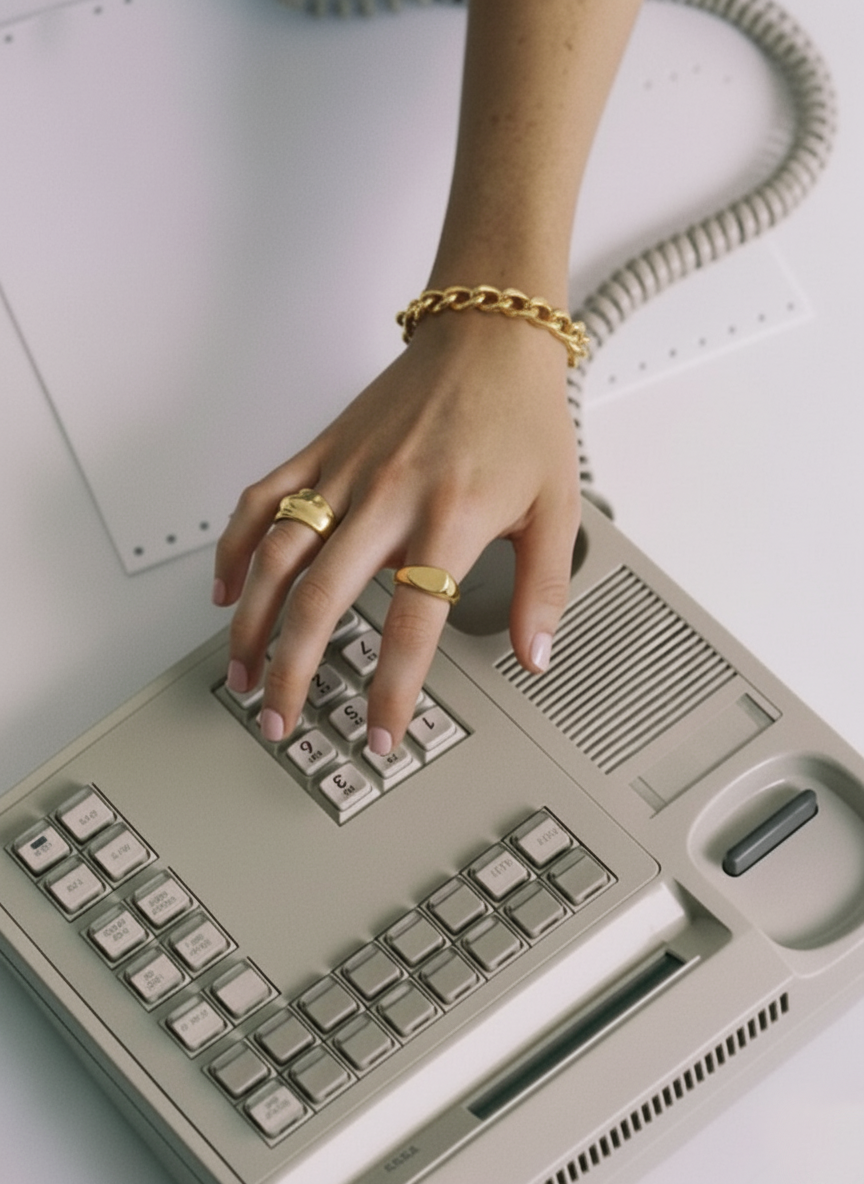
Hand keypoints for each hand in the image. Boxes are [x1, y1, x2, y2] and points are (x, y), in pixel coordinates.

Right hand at [212, 311, 580, 752]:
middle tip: (281, 720)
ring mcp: (346, 472)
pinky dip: (234, 546)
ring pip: (276, 556)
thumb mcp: (558, 507)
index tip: (381, 735)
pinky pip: (262, 500)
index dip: (392, 692)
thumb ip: (546, 588)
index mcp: (450, 518)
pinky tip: (225, 589)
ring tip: (242, 674)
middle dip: (293, 673)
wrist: (489, 336)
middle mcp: (388, 498)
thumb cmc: (522, 416)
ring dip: (250, 623)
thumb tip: (536, 655)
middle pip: (322, 601)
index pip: (412, 626)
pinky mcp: (322, 450)